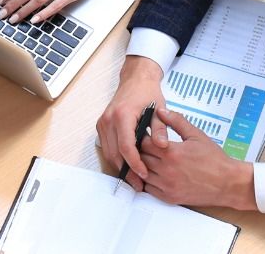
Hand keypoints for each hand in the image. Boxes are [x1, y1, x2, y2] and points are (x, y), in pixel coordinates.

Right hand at [96, 56, 168, 190]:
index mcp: (123, 115)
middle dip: (127, 172)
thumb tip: (162, 146)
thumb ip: (160, 129)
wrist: (135, 79)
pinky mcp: (102, 126)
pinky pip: (107, 148)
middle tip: (140, 185)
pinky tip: (128, 167)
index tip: (145, 174)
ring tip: (135, 180)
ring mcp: (103, 123)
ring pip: (109, 153)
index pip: (126, 146)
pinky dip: (116, 159)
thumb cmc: (147, 92)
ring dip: (120, 168)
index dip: (135, 163)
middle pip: (114, 153)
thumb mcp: (159, 109)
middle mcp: (109, 119)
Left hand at [140, 109, 256, 209]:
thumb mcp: (196, 135)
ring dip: (143, 167)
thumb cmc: (214, 159)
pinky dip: (147, 181)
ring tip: (149, 160)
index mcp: (172, 153)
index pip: (144, 143)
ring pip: (142, 174)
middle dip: (141, 151)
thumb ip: (177, 121)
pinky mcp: (169, 197)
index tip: (146, 135)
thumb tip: (161, 111)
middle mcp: (167, 170)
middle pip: (141, 158)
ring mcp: (167, 185)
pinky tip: (153, 174)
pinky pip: (149, 189)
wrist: (227, 183)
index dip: (143, 138)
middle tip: (146, 147)